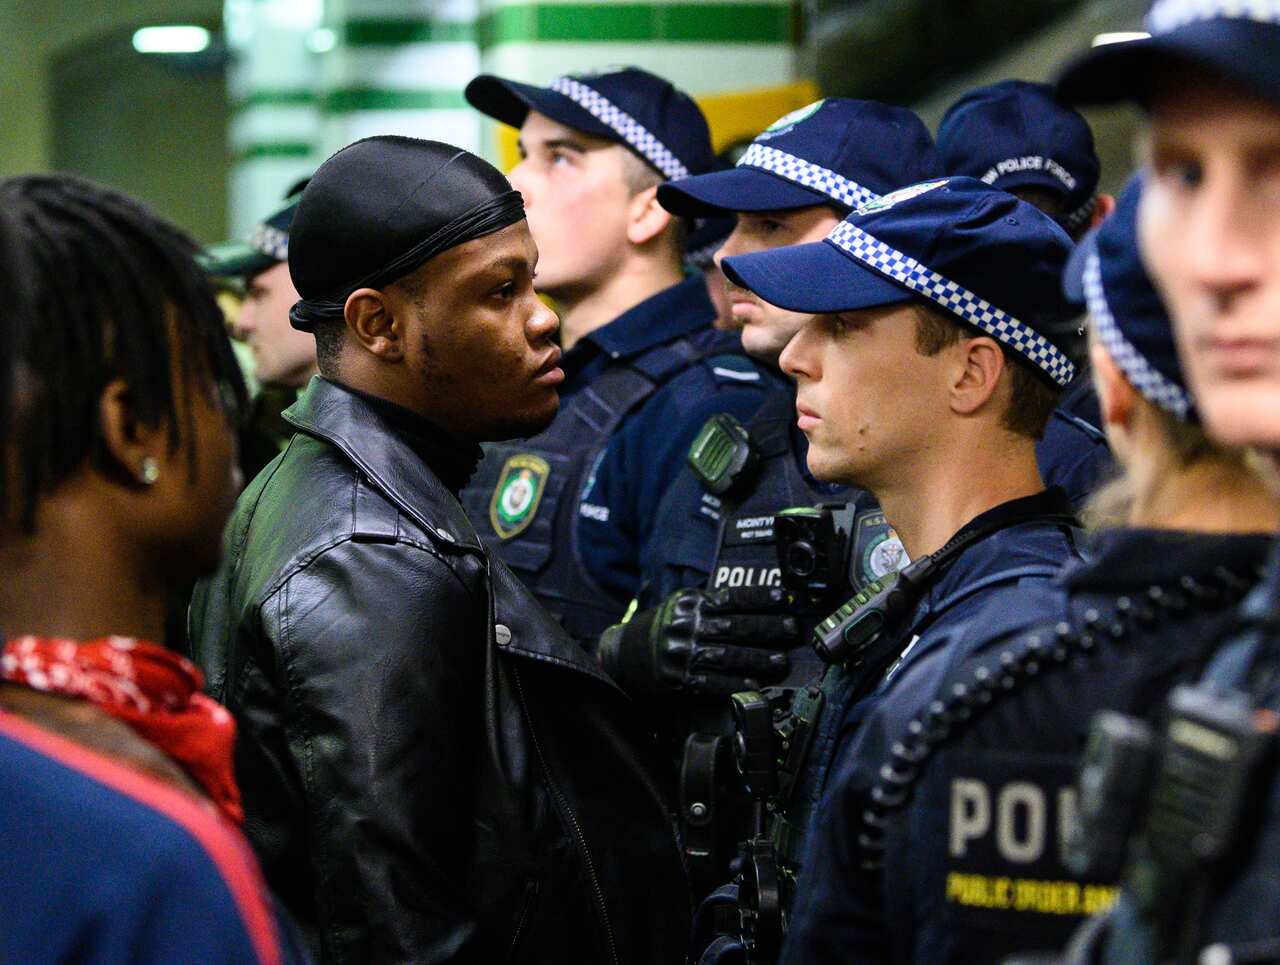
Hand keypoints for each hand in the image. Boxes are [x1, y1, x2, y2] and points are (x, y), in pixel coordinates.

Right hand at [597, 586, 800, 698]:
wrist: (621, 654)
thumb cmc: (660, 628)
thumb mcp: (680, 607)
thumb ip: (711, 605)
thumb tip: (756, 607)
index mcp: (688, 603)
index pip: (731, 598)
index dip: (760, 598)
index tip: (783, 600)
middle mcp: (684, 625)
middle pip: (735, 626)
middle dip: (768, 629)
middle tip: (792, 630)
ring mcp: (680, 653)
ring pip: (728, 655)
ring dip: (759, 658)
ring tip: (781, 660)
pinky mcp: (677, 678)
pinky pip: (712, 682)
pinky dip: (736, 683)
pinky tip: (755, 684)